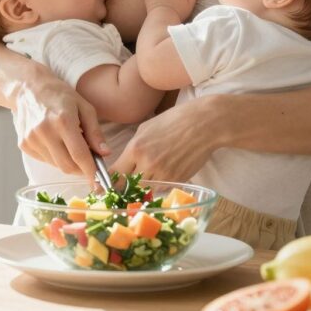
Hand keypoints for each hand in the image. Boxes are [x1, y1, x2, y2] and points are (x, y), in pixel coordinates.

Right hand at [11, 71, 107, 179]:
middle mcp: (45, 132)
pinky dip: (55, 157)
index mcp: (63, 121)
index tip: (99, 180)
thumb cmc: (60, 95)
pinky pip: (45, 160)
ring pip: (56, 165)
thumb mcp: (84, 107)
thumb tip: (105, 153)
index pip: (79, 155)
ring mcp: (32, 139)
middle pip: (67, 165)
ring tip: (71, 147)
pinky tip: (57, 143)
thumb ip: (95, 132)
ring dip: (68, 163)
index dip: (91, 171)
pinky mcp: (24, 144)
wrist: (28, 88)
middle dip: (81, 170)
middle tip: (89, 165)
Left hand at [109, 95, 223, 181]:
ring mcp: (163, 175)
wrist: (205, 124)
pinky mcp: (176, 180)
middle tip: (125, 185)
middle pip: (127, 186)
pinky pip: (160, 189)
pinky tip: (163, 172)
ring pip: (144, 190)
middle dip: (125, 186)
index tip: (106, 184)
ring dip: (142, 186)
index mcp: (136, 149)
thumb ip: (132, 148)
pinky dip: (158, 184)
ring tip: (147, 176)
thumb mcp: (146, 128)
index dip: (108, 181)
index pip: (114, 174)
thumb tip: (123, 162)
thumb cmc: (174, 120)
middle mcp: (147, 164)